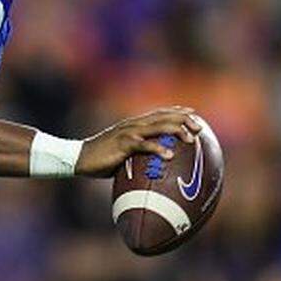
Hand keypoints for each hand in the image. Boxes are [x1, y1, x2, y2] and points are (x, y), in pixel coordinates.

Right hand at [75, 106, 201, 177]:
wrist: (79, 158)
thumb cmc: (101, 160)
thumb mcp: (122, 154)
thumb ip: (137, 155)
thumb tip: (151, 168)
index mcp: (133, 124)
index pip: (159, 113)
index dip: (176, 112)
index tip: (194, 114)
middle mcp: (133, 124)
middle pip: (163, 117)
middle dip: (183, 119)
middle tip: (200, 126)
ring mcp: (128, 132)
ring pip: (157, 127)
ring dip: (176, 130)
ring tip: (191, 138)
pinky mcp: (123, 144)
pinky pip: (143, 145)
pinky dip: (157, 148)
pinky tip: (169, 156)